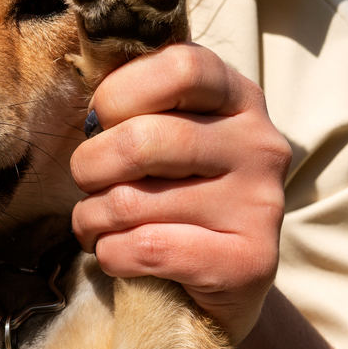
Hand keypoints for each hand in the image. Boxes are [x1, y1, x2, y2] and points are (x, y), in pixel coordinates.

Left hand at [70, 43, 291, 343]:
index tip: (101, 120)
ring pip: (132, 201)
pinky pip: (146, 248)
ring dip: (92, 217)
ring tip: (96, 224)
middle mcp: (261, 145)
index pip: (181, 65)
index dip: (121, 90)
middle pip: (144, 138)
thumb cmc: (175, 193)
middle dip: (90, 165)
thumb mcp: (166, 132)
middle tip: (87, 182)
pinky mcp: (249, 263)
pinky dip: (111, 253)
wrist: (222, 282)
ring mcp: (260, 205)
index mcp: (239, 98)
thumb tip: (88, 79)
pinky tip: (116, 253)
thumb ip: (138, 100)